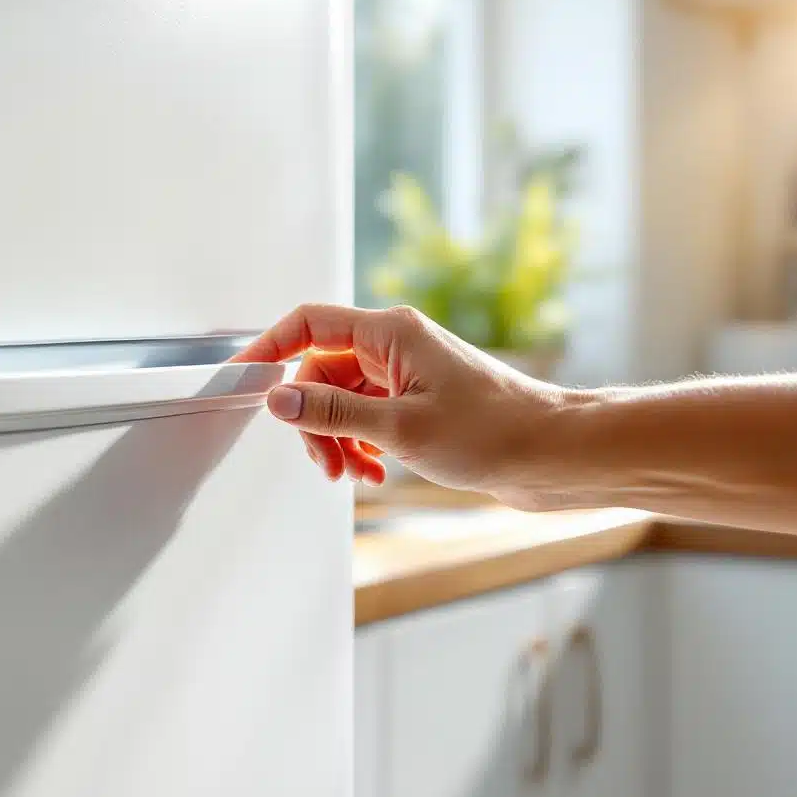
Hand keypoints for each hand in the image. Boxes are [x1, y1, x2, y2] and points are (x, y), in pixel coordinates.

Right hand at [231, 304, 571, 504]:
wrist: (555, 455)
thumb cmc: (496, 432)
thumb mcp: (400, 428)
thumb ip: (332, 413)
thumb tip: (278, 399)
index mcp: (390, 333)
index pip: (308, 324)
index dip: (269, 348)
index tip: (242, 378)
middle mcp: (395, 346)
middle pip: (319, 372)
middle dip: (313, 420)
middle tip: (325, 462)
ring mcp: (405, 374)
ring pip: (340, 400)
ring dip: (337, 439)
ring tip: (354, 473)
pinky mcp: (417, 401)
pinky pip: (365, 416)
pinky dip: (360, 445)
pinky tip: (375, 472)